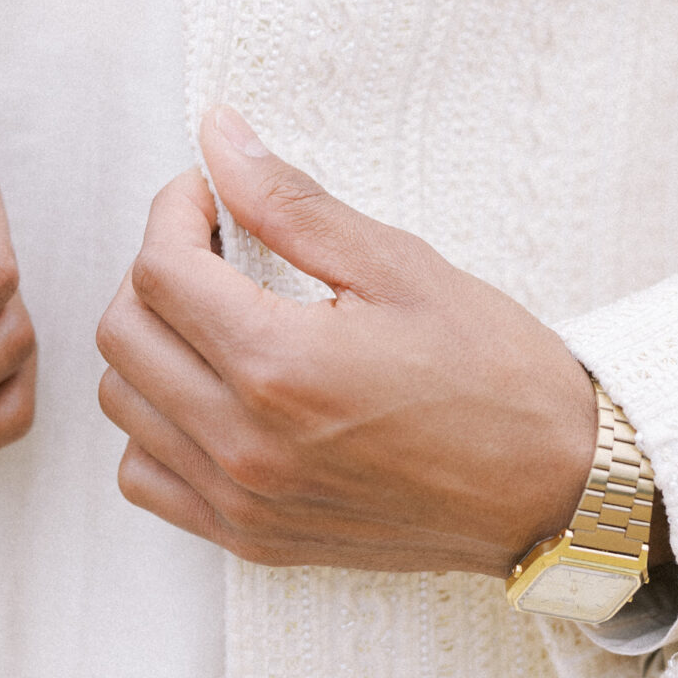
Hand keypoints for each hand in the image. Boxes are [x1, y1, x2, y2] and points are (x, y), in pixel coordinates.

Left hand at [96, 107, 595, 575]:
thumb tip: (218, 138)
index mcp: (278, 368)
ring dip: (152, 340)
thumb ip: (289, 201)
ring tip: (217, 309)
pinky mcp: (253, 538)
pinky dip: (157, 422)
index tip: (212, 191)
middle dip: (154, 266)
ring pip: (124, 403)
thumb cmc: (491, 371)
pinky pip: (148, 477)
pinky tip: (212, 386)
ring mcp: (243, 502)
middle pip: (124, 333)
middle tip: (215, 241)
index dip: (175, 208)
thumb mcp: (395, 263)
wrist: (553, 489)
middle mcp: (244, 444)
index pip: (159, 269)